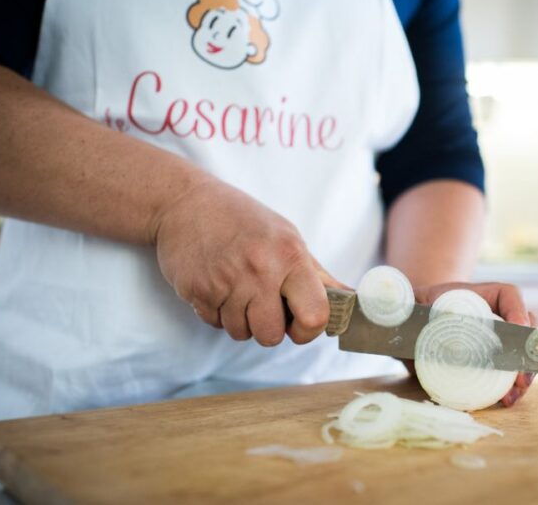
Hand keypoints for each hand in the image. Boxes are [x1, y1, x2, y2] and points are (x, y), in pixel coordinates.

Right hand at [153, 178, 344, 344]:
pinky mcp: (197, 291)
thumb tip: (353, 302)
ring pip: (241, 333)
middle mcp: (260, 270)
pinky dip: (218, 312)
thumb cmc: (244, 220)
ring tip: (237, 288)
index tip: (300, 322)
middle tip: (263, 303)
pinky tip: (217, 285)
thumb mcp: (288, 237)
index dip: (309, 329)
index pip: (314, 316)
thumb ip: (318, 276)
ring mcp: (225, 282)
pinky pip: (215, 324)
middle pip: (272, 335)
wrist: (184, 202)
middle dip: (270, 328)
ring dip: (241, 319)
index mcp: (290, 256)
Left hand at [412, 281, 535, 406]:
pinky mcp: (492, 360)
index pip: (508, 296)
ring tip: (512, 396)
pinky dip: (511, 386)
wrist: (414, 324)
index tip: (517, 329)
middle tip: (519, 377)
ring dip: (522, 375)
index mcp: (481, 296)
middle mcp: (496, 315)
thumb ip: (413, 309)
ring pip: (522, 353)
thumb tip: (408, 325)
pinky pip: (509, 371)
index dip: (517, 312)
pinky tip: (505, 400)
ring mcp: (498, 339)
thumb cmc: (418, 310)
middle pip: (524, 329)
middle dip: (526, 354)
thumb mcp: (415, 306)